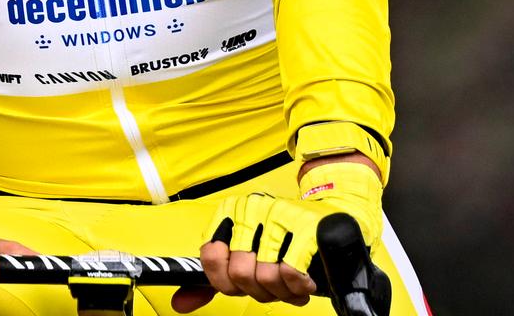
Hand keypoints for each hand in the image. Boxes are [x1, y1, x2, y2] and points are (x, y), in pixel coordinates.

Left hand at [175, 155, 382, 310]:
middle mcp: (250, 208)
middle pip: (239, 273)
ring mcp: (278, 214)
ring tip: (291, 286)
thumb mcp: (243, 254)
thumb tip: (179, 304)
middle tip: (274, 288)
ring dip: (281, 293)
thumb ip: (212, 278)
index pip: (210, 257)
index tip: (243, 285)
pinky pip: (291, 273)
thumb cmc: (284, 242)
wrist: (333, 218)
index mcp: (229, 213)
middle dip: (258, 291)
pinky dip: (297, 288)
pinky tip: (304, 283)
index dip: (227, 282)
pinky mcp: (306, 226)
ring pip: (265, 276)